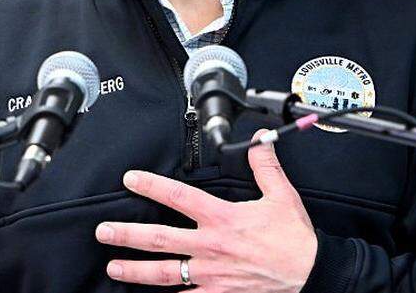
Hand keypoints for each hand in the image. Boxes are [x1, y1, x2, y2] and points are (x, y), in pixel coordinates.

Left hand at [95, 130, 316, 291]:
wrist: (312, 275)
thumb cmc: (295, 239)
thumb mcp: (281, 196)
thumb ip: (264, 166)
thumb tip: (259, 141)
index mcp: (222, 219)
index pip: (178, 196)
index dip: (151, 185)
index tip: (130, 179)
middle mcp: (211, 247)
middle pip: (160, 239)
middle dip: (127, 234)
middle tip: (103, 231)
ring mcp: (212, 275)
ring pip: (165, 273)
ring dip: (135, 270)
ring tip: (113, 266)